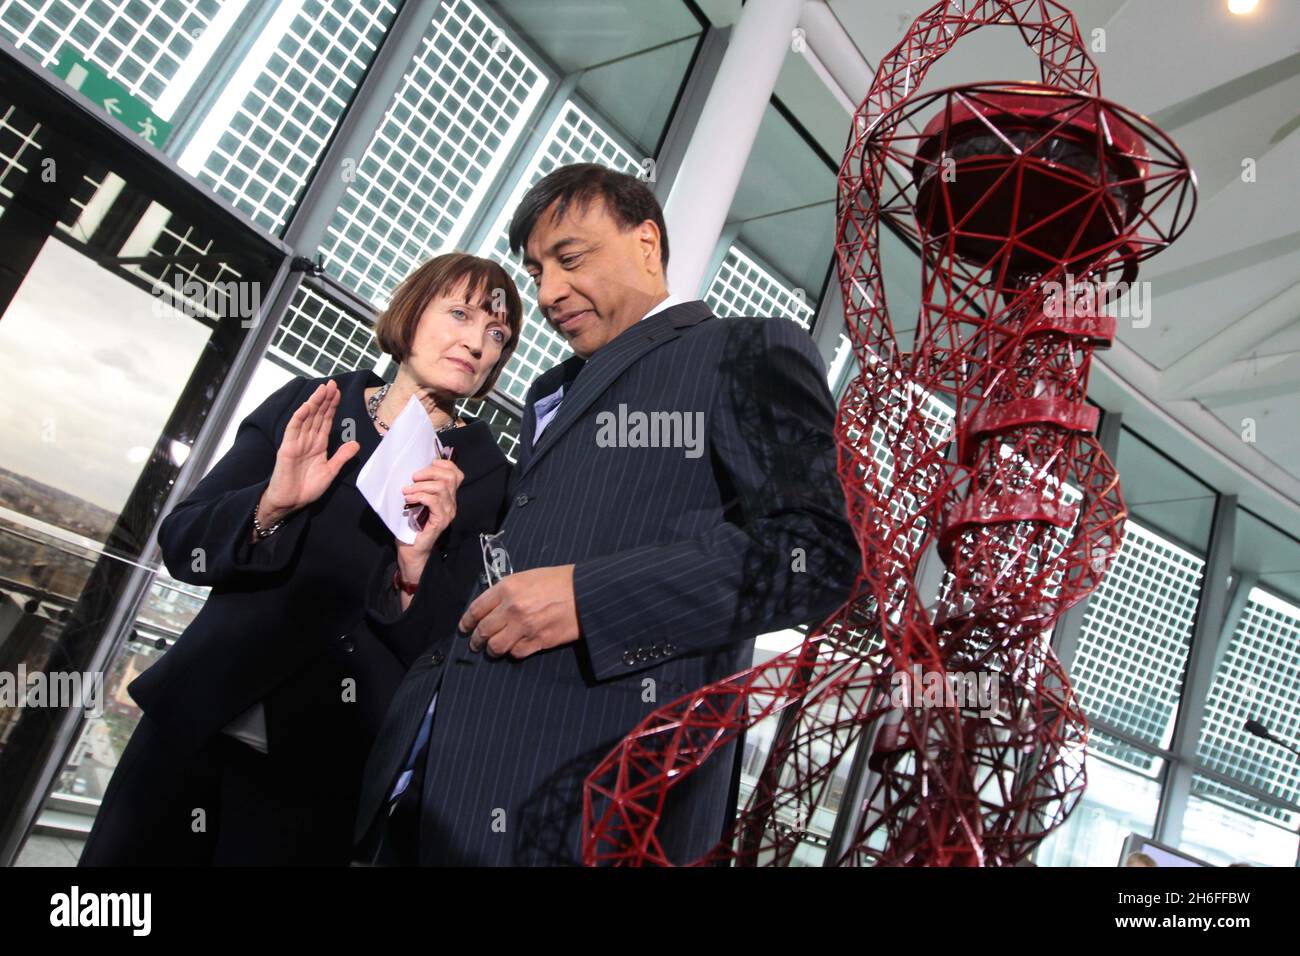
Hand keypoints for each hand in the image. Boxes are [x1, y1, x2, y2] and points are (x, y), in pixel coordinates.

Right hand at [259, 380, 358, 524]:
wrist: (291, 502)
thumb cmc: (307, 488)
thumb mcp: (330, 471)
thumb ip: (342, 457)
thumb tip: (356, 444)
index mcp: (318, 444)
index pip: (325, 420)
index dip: (332, 405)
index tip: (338, 391)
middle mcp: (308, 439)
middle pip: (317, 414)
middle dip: (325, 399)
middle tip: (333, 383)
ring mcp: (297, 442)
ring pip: (306, 418)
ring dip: (314, 403)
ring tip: (323, 389)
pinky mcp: (287, 448)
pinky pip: (293, 430)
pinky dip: (299, 417)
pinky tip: (306, 406)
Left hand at [395, 456, 462, 580]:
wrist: (411, 550)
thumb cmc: (412, 526)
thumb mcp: (418, 501)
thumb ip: (422, 488)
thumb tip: (414, 471)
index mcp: (448, 496)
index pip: (456, 474)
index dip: (444, 464)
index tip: (427, 465)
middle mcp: (452, 503)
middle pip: (449, 477)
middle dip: (430, 472)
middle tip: (413, 478)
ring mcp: (448, 512)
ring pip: (441, 488)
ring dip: (420, 486)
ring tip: (407, 491)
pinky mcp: (440, 521)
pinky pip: (433, 501)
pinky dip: (419, 496)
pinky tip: (409, 499)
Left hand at [459, 565, 579, 658]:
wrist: (586, 592)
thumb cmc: (559, 581)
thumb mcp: (528, 577)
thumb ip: (508, 591)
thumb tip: (492, 607)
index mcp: (507, 588)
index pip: (476, 609)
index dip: (467, 622)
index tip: (464, 628)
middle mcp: (512, 608)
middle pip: (483, 631)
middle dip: (476, 640)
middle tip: (475, 644)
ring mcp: (525, 626)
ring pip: (496, 646)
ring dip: (493, 650)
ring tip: (494, 649)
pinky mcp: (539, 641)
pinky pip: (517, 653)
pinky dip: (514, 652)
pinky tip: (516, 647)